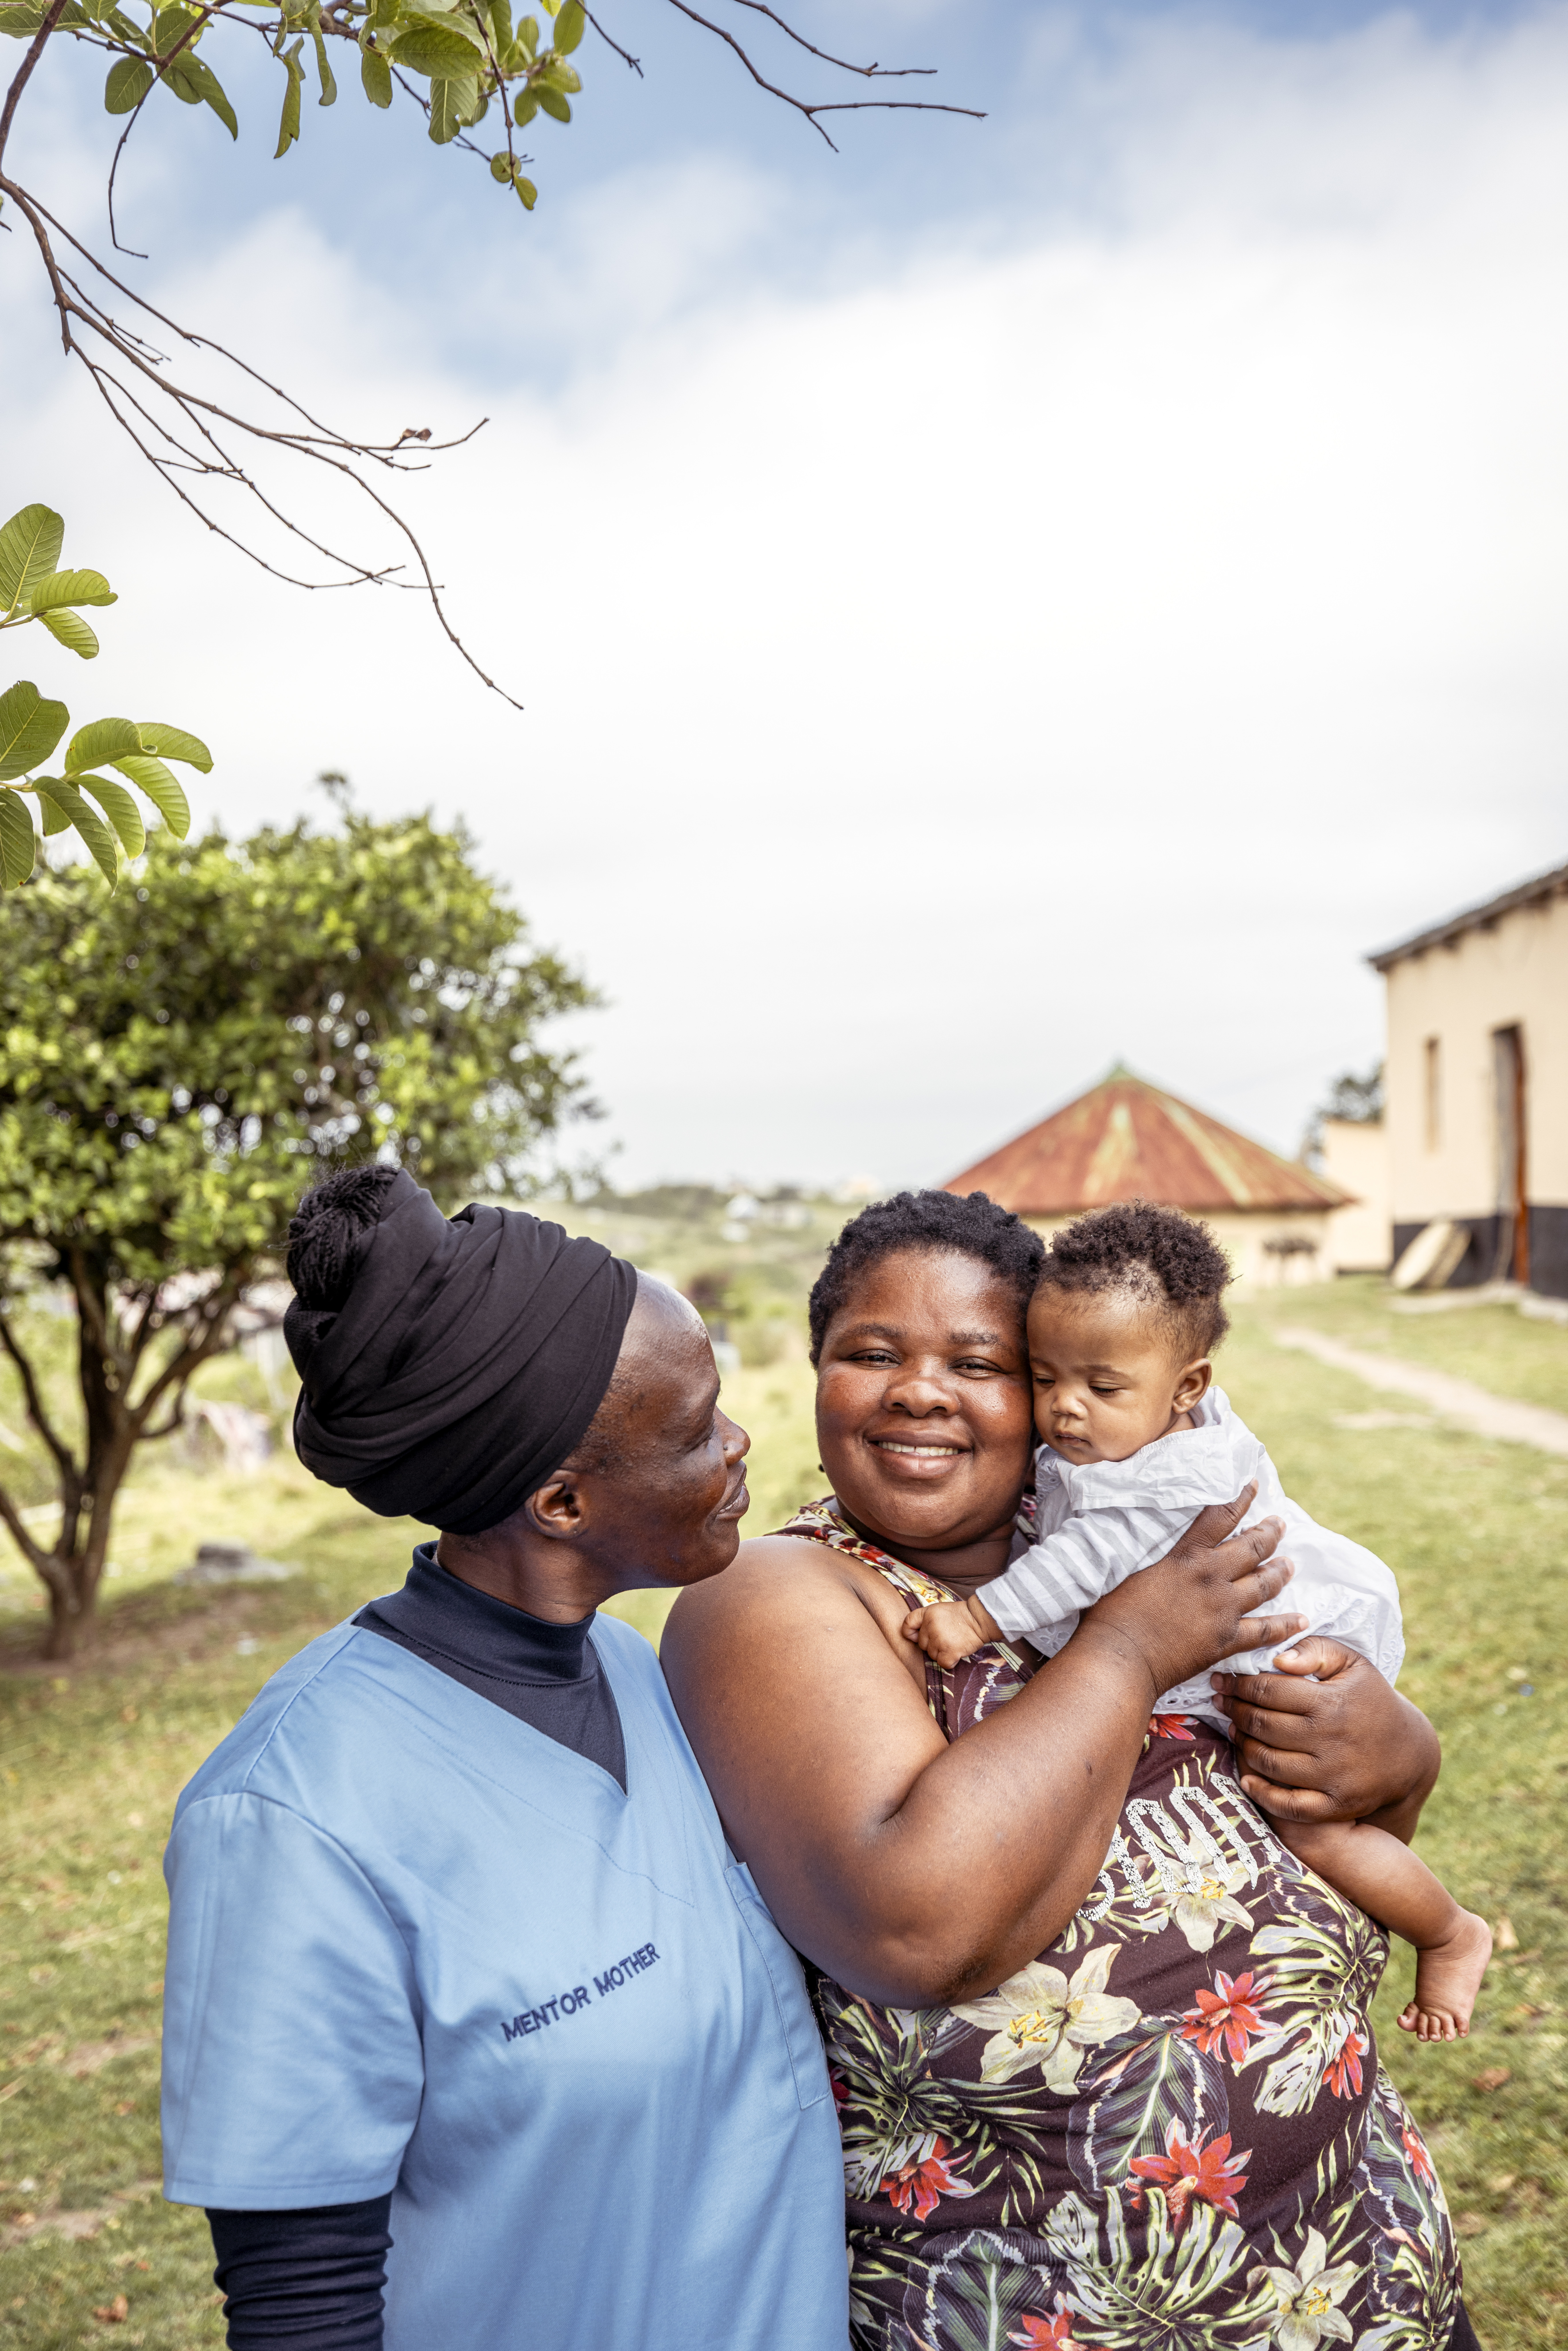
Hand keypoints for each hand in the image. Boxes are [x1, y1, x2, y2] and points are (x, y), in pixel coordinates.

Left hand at [902, 1598, 994, 1666]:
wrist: (979, 1619)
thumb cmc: (960, 1616)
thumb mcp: (939, 1610)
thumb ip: (926, 1620)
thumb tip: (912, 1637)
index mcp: (927, 1614)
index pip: (907, 1624)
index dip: (910, 1633)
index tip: (915, 1636)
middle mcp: (930, 1626)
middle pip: (922, 1644)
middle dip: (932, 1644)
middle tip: (947, 1637)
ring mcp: (939, 1639)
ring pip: (932, 1655)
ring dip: (941, 1652)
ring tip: (953, 1642)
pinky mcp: (949, 1651)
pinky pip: (942, 1663)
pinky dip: (950, 1661)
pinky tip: (956, 1652)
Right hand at [1083, 1487, 1305, 1701]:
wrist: (1120, 1658)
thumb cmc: (1112, 1615)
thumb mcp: (1128, 1571)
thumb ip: (1149, 1557)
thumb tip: (1141, 1540)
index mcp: (1185, 1557)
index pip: (1219, 1518)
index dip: (1240, 1499)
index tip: (1253, 1485)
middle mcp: (1210, 1578)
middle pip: (1251, 1548)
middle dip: (1269, 1533)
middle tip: (1280, 1525)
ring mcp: (1222, 1610)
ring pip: (1263, 1585)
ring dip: (1280, 1572)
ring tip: (1290, 1565)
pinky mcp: (1226, 1641)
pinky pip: (1266, 1630)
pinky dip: (1286, 1624)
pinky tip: (1301, 1620)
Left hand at [1211, 1635, 1441, 1834]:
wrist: (1408, 1753)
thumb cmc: (1370, 1700)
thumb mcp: (1352, 1664)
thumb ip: (1315, 1651)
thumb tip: (1277, 1658)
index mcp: (1331, 1702)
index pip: (1268, 1691)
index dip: (1239, 1685)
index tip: (1221, 1679)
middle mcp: (1330, 1740)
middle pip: (1263, 1725)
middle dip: (1235, 1711)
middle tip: (1220, 1702)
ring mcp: (1332, 1776)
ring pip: (1268, 1762)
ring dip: (1242, 1745)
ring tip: (1233, 1729)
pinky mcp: (1335, 1805)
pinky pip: (1289, 1804)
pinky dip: (1262, 1793)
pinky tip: (1246, 1778)